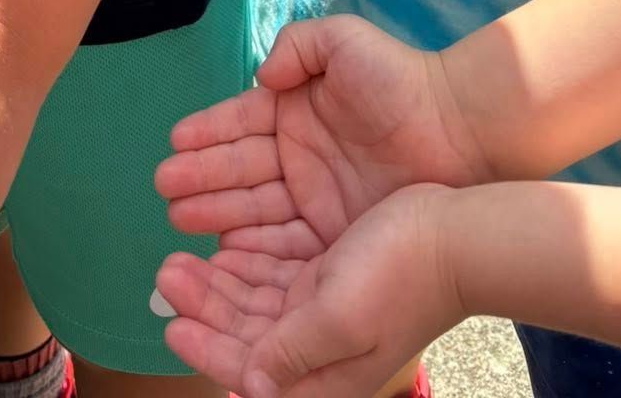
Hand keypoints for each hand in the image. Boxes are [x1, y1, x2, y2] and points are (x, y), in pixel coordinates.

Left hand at [156, 184, 458, 397]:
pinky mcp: (325, 278)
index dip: (208, 349)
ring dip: (216, 285)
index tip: (172, 323)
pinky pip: (271, 277)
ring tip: (177, 259)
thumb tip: (250, 387)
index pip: (250, 371)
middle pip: (245, 335)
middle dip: (203, 308)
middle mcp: (318, 350)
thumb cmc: (400, 278)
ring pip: (253, 303)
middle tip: (165, 273)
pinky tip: (221, 247)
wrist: (456, 237)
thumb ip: (293, 352)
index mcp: (324, 374)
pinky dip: (243, 266)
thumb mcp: (342, 318)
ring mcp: (320, 313)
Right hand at [157, 16, 489, 254]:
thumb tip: (260, 76)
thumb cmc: (401, 80)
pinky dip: (250, 245)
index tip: (174, 142)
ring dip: (215, 211)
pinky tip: (221, 249)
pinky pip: (284, 241)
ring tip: (178, 218)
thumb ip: (297, 47)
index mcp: (295, 109)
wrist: (460, 131)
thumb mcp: (344, 42)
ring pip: (254, 205)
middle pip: (239, 168)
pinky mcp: (334, 233)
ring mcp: (314, 196)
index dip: (208, 133)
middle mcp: (298, 155)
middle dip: (200, 177)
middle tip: (164, 189)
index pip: (241, 122)